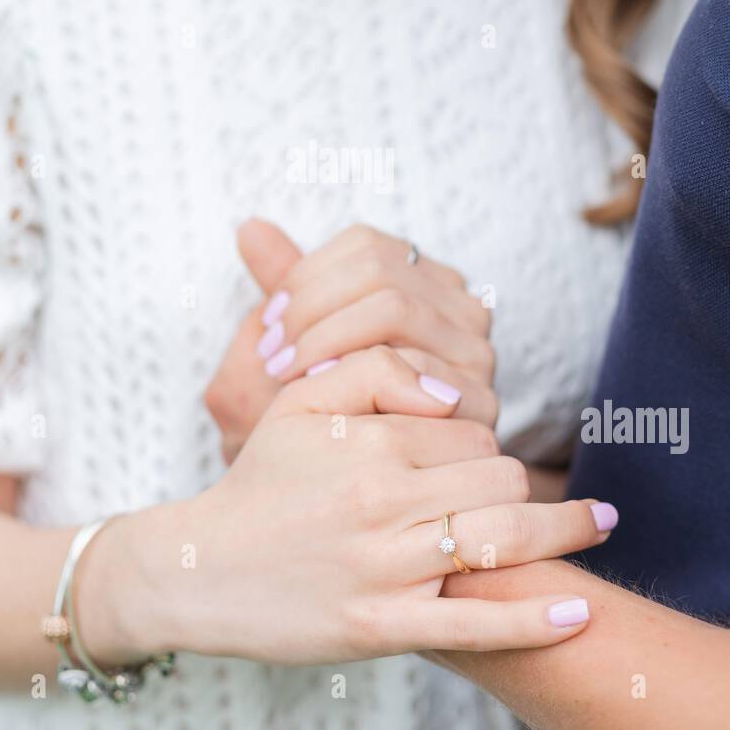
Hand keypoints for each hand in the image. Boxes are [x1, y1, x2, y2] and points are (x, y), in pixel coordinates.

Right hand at [143, 348, 609, 665]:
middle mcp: (383, 502)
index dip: (478, 437)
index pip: (469, 428)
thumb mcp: (297, 403)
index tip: (467, 454)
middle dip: (512, 479)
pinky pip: (474, 627)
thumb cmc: (258, 484)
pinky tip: (579, 613)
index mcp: (368, 442)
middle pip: (499, 478)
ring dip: (562, 531)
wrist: (198, 571)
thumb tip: (452, 390)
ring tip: (601, 524)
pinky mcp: (380, 629)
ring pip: (502, 539)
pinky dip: (533, 622)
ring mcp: (385, 570)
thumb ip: (372, 373)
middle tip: (503, 490)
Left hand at [205, 219, 496, 463]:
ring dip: (330, 341)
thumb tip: (249, 225)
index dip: (308, 276)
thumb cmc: (311, 423)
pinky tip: (327, 403)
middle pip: (381, 272)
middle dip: (314, 310)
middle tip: (272, 356)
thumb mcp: (288, 351)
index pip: (367, 246)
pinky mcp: (480, 402)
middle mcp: (458, 309)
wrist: (339, 505)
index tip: (267, 321)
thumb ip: (280, 287)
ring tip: (288, 379)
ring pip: (397, 308)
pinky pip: (418, 363)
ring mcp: (476, 354)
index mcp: (419, 282)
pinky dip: (361, 377)